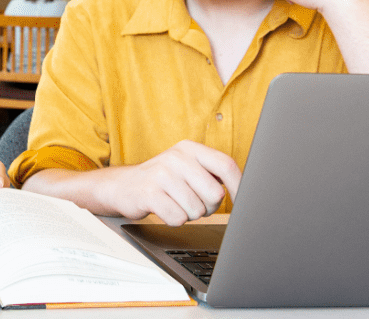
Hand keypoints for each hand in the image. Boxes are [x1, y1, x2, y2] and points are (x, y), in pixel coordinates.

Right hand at [99, 141, 240, 225]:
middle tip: (194, 203)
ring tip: (176, 204)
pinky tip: (165, 209)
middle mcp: (176, 157)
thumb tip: (246, 192)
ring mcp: (161, 174)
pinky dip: (174, 220)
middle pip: (215, 194)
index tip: (243, 204)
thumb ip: (212, 174)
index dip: (240, 187)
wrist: (123, 186)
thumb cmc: (162, 180)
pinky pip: (178, 218)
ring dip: (190, 214)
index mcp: (190, 149)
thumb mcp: (186, 168)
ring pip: (197, 210)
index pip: (226, 165)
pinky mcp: (149, 193)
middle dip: (209, 207)